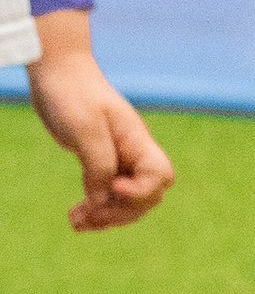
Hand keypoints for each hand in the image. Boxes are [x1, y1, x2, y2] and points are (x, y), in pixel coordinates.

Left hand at [27, 45, 173, 229]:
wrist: (57, 70)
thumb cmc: (72, 92)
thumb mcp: (84, 128)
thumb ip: (98, 165)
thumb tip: (104, 200)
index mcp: (137, 140)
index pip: (158, 176)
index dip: (140, 191)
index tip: (112, 188)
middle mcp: (132, 152)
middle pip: (146, 196)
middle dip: (120, 212)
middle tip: (88, 216)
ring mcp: (117, 158)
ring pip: (125, 199)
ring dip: (105, 216)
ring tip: (76, 223)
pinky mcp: (99, 161)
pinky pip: (106, 193)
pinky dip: (94, 208)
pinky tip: (76, 214)